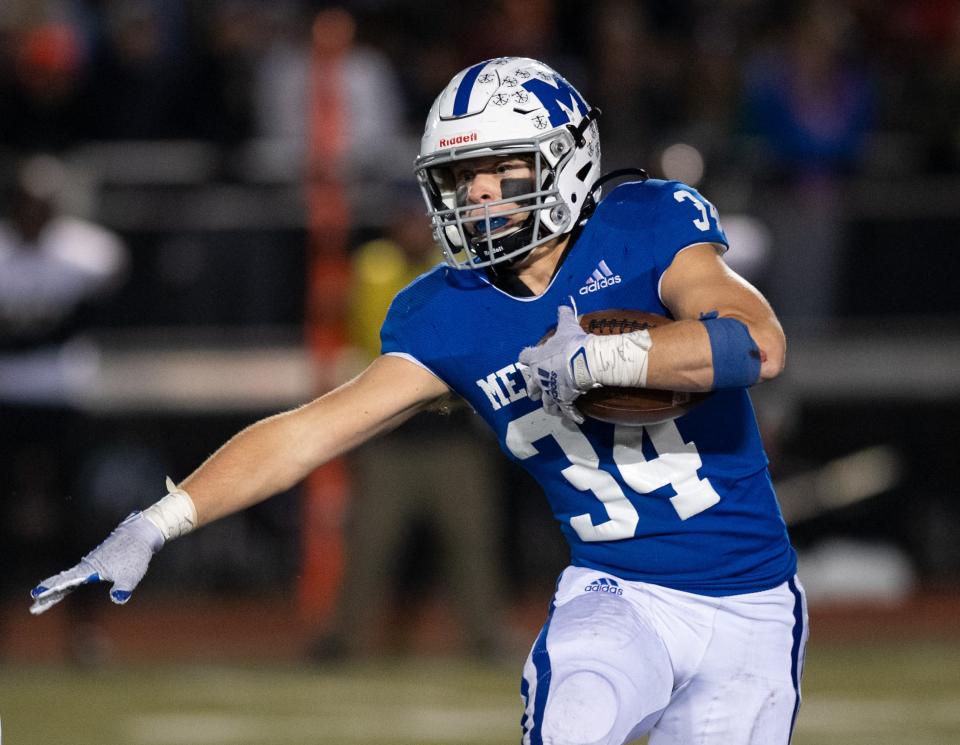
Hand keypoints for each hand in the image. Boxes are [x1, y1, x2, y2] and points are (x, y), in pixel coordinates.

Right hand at [30, 512, 163, 614]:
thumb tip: (118, 598)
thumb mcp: (131, 575)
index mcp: (91, 568)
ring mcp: (92, 562)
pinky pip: (78, 574)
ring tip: (42, 600)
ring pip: (70, 577)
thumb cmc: (135, 555)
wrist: (140, 534)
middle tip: (34, 607)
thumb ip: (123, 588)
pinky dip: (68, 582)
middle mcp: (87, 565)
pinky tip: (64, 587)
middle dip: (49, 594)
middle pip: (64, 581)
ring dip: (56, 588)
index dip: (52, 589)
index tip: (37, 594)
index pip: (67, 582)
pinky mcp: (98, 561)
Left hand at [518, 305, 597, 422]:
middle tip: (535, 392)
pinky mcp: (563, 401)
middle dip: (533, 389)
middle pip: (531, 386)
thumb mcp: (567, 326)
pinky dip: (571, 416)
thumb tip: (563, 305)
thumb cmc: (571, 343)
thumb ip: (563, 317)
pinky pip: (567, 411)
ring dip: (549, 405)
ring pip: (546, 403)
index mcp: (536, 359)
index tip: (527, 359)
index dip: (526, 357)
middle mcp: (539, 377)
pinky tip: (577, 419)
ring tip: (553, 408)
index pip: (524, 357)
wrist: (581, 361)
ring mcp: (550, 391)